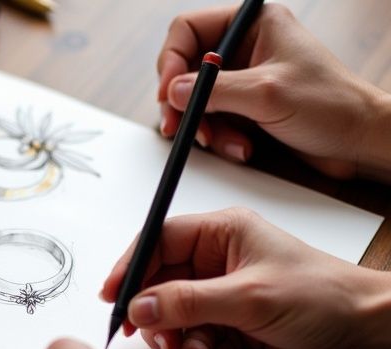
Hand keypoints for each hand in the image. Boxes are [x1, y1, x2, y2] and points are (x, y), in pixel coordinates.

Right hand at [101, 208, 390, 348]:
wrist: (371, 331)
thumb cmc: (325, 296)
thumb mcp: (248, 297)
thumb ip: (187, 302)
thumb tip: (139, 306)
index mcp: (221, 233)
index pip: (157, 242)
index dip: (130, 269)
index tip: (111, 297)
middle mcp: (219, 261)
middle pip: (162, 288)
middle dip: (162, 322)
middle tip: (166, 344)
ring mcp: (227, 294)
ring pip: (181, 322)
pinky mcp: (237, 325)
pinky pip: (205, 344)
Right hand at [158, 4, 390, 179]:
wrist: (359, 140)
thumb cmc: (330, 105)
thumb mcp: (266, 93)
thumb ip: (215, 90)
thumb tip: (172, 92)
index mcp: (253, 24)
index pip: (188, 30)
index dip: (170, 61)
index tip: (167, 94)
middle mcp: (245, 47)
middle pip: (185, 67)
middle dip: (183, 101)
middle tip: (177, 126)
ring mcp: (244, 77)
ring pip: (196, 99)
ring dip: (205, 126)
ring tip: (225, 142)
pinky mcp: (245, 106)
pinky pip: (213, 119)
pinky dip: (221, 137)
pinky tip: (242, 147)